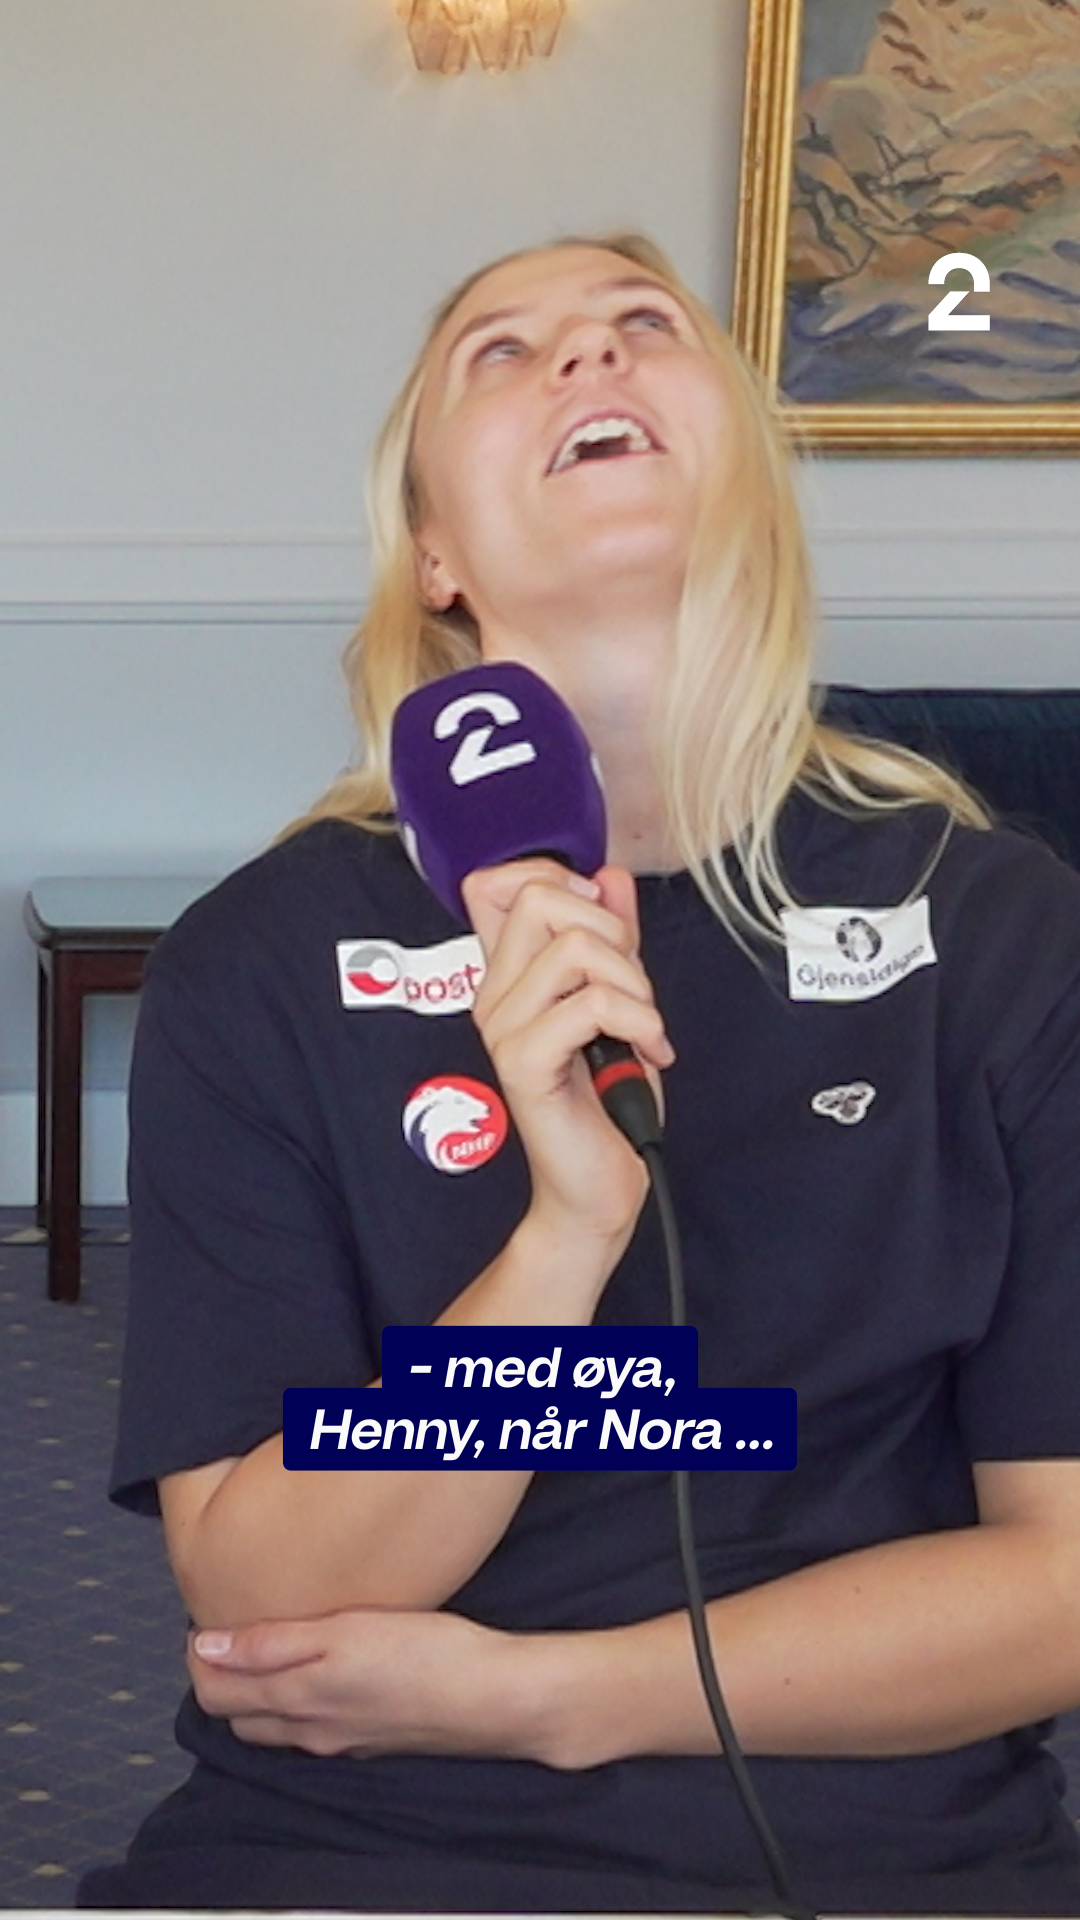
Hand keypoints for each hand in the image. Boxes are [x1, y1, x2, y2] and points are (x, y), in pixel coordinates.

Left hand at [188, 1608, 535, 1760]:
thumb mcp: (341, 1634)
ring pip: (278, 1723)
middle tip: (230, 1627)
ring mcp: (344, 1739)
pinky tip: (323, 1667)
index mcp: (298, 1703)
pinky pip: (315, 1725)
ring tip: (269, 1643)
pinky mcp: (374, 1736)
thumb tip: (204, 1647)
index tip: (205, 1618)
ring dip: (261, 1689)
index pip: (216, 1695)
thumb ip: (271, 1644)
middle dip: (223, 1676)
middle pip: (241, 1714)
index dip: (200, 1658)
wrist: (493, 1698)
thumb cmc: (423, 1656)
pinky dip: (299, 1698)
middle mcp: (313, 1731)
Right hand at [462, 860, 673, 1247]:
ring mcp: (504, 1030)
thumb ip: (612, 938)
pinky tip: (649, 1051)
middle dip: (611, 932)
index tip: (601, 922)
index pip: (494, 884)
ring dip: (634, 985)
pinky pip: (589, 1004)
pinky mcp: (524, 1064)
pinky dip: (638, 1022)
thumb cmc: (606, 1099)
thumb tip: (608, 877)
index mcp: (508, 976)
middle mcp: (494, 996)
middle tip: (633, 988)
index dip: (554, 878)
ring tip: (643, 1027)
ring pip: (575, 950)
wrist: (600, 1184)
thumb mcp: (620, 999)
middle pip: (539, 899)